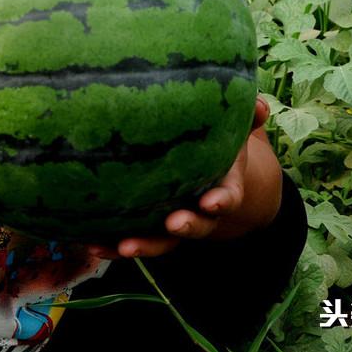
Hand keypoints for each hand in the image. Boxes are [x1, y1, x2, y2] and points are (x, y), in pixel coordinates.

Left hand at [89, 96, 277, 258]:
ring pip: (162, 242)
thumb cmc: (217, 144)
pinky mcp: (149, 228)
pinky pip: (132, 240)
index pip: (228, 197)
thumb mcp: (234, 131)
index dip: (222, 202)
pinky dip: (113, 246)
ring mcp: (174, 222)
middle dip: (186, 226)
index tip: (211, 202)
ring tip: (122, 246)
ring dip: (144, 246)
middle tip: (173, 224)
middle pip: (197, 226)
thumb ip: (247, 118)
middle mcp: (200, 212)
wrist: (210, 176)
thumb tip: (261, 104)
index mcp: (223, 188)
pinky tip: (91, 244)